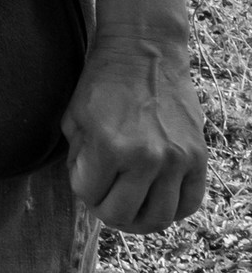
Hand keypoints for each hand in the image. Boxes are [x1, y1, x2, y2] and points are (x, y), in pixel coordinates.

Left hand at [62, 24, 207, 231]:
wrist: (144, 52)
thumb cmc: (102, 81)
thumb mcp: (74, 115)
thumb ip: (77, 157)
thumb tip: (87, 189)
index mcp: (109, 146)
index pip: (88, 195)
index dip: (82, 189)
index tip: (84, 178)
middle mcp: (146, 158)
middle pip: (123, 215)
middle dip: (106, 211)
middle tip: (104, 202)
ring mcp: (176, 160)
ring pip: (158, 219)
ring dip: (139, 220)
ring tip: (130, 210)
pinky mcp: (198, 159)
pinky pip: (188, 204)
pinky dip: (171, 211)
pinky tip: (156, 200)